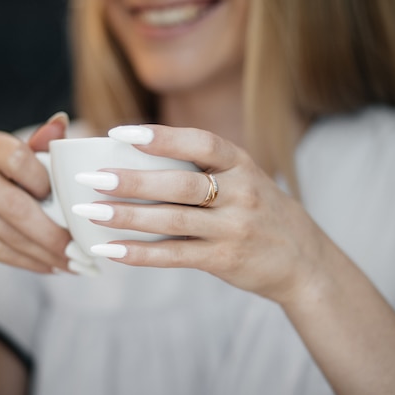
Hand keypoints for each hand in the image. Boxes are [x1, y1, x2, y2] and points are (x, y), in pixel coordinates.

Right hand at [0, 112, 72, 274]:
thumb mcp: (15, 161)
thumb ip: (41, 146)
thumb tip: (61, 121)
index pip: (19, 159)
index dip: (45, 183)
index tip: (67, 202)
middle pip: (18, 208)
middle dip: (55, 235)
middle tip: (82, 251)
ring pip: (13, 236)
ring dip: (49, 253)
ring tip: (75, 262)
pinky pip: (3, 253)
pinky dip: (33, 262)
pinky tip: (53, 266)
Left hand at [75, 124, 334, 303]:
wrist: (304, 261)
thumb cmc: (262, 213)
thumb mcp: (247, 180)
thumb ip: (206, 170)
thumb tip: (139, 161)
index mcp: (243, 165)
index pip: (201, 143)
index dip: (161, 137)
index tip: (120, 133)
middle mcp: (241, 194)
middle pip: (179, 184)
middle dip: (132, 181)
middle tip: (91, 178)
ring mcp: (234, 229)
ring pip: (172, 221)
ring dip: (127, 217)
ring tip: (90, 211)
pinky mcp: (225, 259)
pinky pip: (175, 255)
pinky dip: (140, 253)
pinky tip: (110, 249)